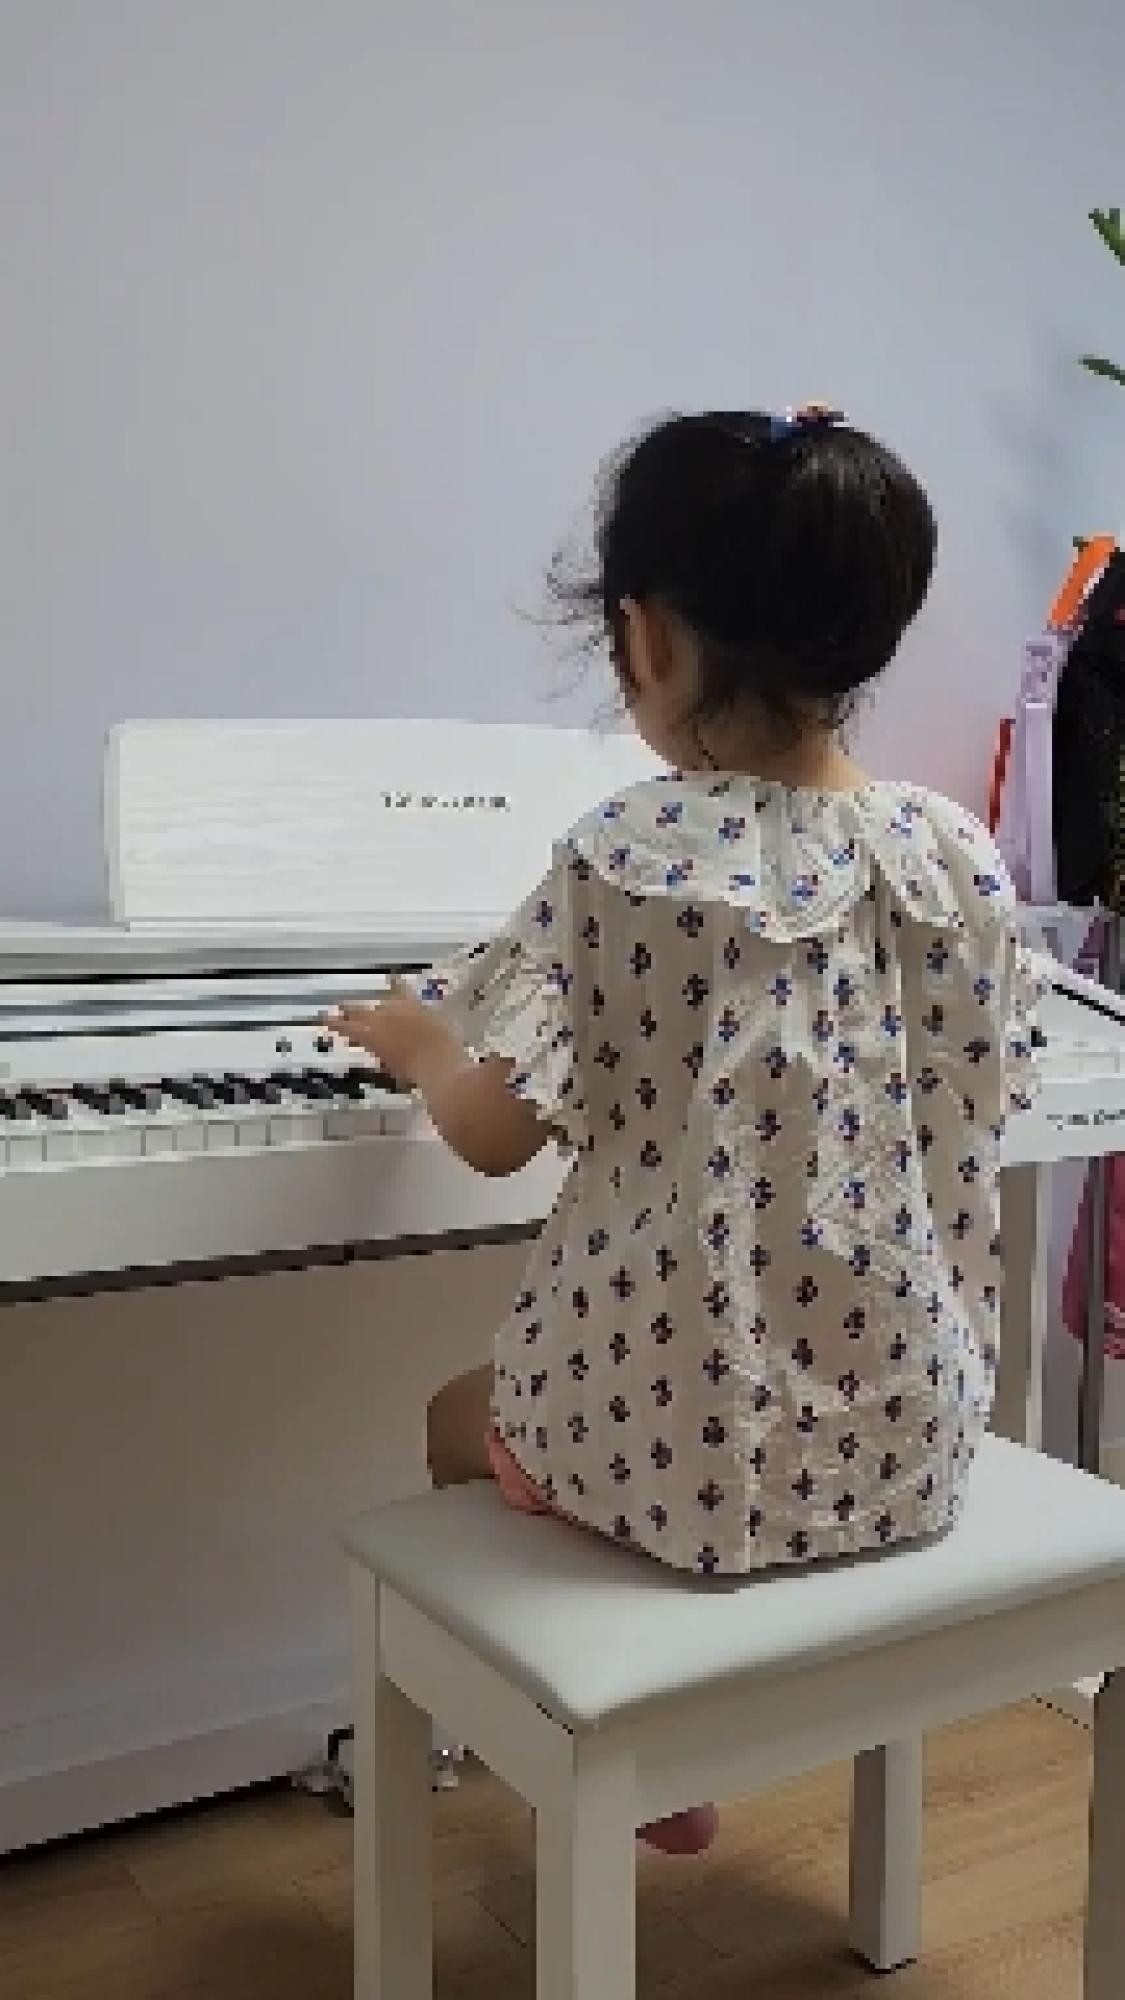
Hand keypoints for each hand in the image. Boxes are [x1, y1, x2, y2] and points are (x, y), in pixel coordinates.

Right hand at [327, 981, 458, 1089]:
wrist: (438, 1061)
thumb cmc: (414, 1074)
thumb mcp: (391, 1068)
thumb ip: (382, 1055)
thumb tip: (380, 1049)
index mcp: (370, 1037)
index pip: (346, 1027)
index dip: (334, 1023)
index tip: (324, 1018)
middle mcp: (379, 1019)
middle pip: (358, 1010)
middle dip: (349, 1010)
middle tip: (341, 1009)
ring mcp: (397, 1008)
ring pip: (378, 1002)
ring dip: (372, 1005)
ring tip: (368, 1001)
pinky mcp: (415, 1004)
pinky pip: (402, 989)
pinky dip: (396, 984)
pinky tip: (393, 977)